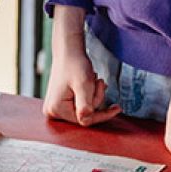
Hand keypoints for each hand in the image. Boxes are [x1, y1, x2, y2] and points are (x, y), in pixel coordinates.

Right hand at [42, 7, 119, 126]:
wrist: (68, 50)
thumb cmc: (75, 64)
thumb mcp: (84, 84)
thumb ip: (85, 106)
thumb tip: (85, 121)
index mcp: (56, 109)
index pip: (84, 120)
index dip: (102, 114)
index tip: (117, 108)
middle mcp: (53, 111)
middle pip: (85, 115)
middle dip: (96, 98)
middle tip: (98, 81)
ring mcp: (55, 106)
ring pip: (85, 108)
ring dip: (93, 94)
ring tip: (93, 78)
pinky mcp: (60, 102)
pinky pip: (81, 104)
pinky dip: (89, 93)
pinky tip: (90, 81)